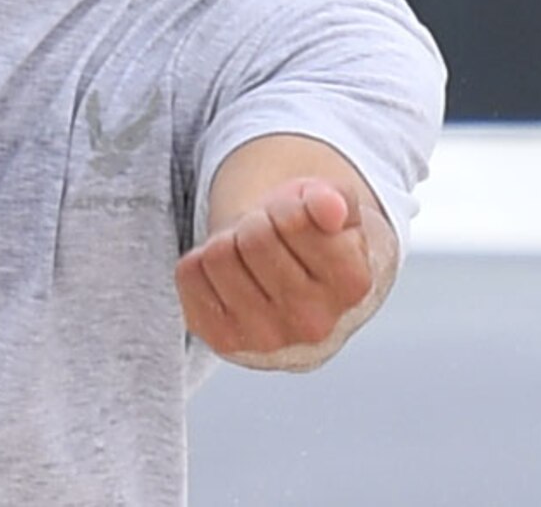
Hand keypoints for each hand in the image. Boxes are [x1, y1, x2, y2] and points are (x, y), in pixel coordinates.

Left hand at [175, 177, 373, 360]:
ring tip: (249, 257)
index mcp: (352, 284)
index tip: (295, 217)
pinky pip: (189, 275)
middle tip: (268, 234)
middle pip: (254, 236)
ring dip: (228, 241)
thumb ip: (335, 199)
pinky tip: (229, 276)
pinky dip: (202, 263)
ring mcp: (267, 338)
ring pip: (218, 255)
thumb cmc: (313, 241)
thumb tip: (328, 207)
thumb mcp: (332, 208)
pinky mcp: (225, 341)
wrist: (294, 292)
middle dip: (257, 222)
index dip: (286, 205)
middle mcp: (314, 322)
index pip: (295, 220)